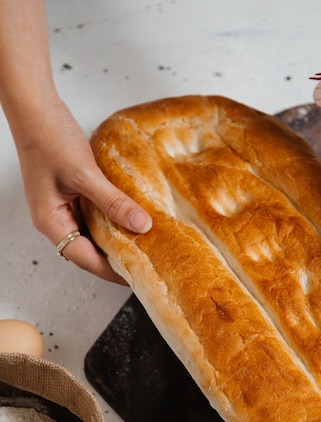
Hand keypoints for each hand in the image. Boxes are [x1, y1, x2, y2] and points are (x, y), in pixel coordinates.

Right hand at [13, 98, 151, 283]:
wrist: (35, 106)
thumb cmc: (49, 137)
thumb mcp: (85, 174)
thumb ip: (114, 202)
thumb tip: (142, 226)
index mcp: (50, 222)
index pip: (85, 259)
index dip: (112, 270)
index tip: (138, 277)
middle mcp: (55, 219)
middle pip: (89, 250)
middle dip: (116, 257)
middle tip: (147, 263)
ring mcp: (63, 207)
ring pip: (94, 233)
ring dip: (116, 237)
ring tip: (145, 244)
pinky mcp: (72, 194)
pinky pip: (95, 215)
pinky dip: (113, 218)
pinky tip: (132, 216)